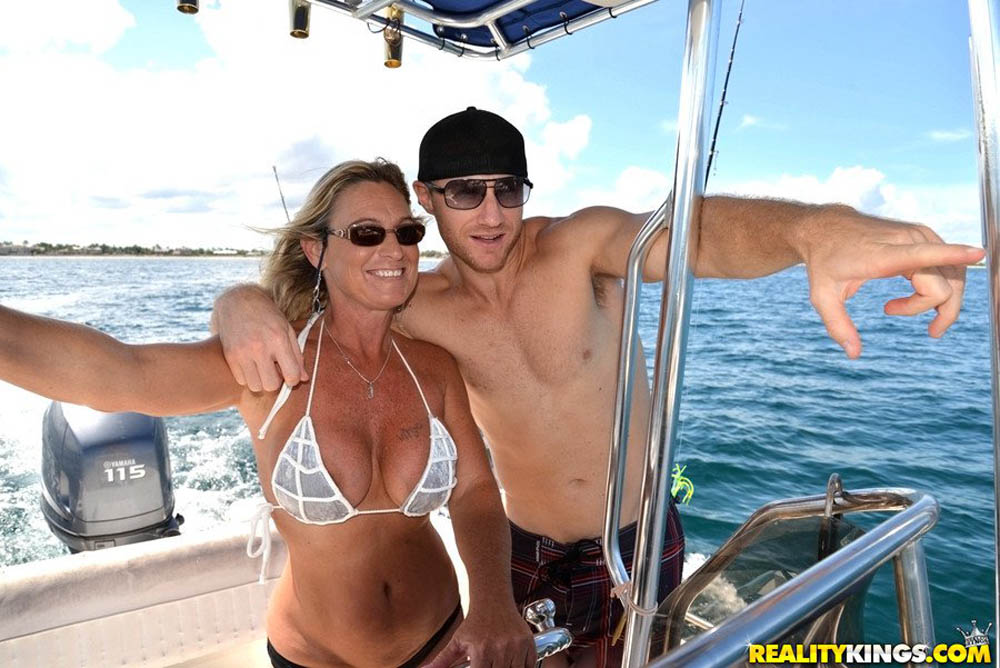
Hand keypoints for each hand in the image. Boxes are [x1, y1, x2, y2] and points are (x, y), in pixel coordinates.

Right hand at [211, 285, 305, 390]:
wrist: (238, 301)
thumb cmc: (267, 315)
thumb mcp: (287, 330)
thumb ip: (297, 355)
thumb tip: (304, 378)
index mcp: (278, 339)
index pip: (291, 375)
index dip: (293, 379)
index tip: (290, 374)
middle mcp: (259, 347)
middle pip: (271, 385)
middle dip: (276, 381)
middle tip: (275, 369)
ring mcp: (242, 352)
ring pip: (255, 386)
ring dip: (261, 381)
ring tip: (262, 367)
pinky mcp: (230, 355)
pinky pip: (241, 380)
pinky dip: (248, 376)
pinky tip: (251, 364)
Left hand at [422, 606, 536, 667]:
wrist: (493, 599)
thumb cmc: (475, 623)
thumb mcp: (457, 641)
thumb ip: (442, 661)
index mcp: (481, 651)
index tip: (480, 667)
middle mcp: (500, 649)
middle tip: (490, 663)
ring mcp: (516, 646)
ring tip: (499, 662)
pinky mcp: (528, 642)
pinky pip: (530, 665)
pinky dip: (524, 667)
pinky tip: (513, 662)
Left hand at [798, 207, 984, 357]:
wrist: (826, 228)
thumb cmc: (823, 262)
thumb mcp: (821, 296)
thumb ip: (837, 325)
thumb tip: (854, 354)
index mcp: (883, 255)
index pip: (924, 255)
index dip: (953, 254)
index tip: (978, 253)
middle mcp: (906, 241)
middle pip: (945, 284)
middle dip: (941, 313)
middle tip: (928, 331)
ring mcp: (919, 235)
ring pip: (953, 275)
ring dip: (942, 302)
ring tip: (898, 309)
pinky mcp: (924, 235)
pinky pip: (948, 265)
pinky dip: (943, 286)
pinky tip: (916, 296)